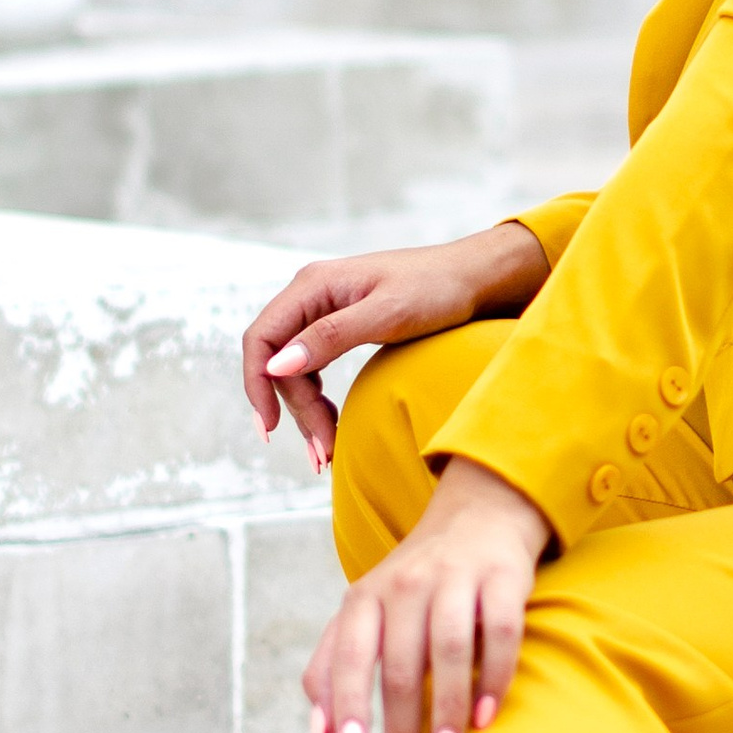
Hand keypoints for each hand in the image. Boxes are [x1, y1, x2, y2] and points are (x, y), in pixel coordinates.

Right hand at [242, 224, 549, 465]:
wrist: (475, 279)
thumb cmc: (438, 289)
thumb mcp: (388, 314)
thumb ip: (331, 337)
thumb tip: (278, 366)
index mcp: (314, 285)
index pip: (261, 339)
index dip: (257, 386)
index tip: (269, 429)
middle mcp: (312, 295)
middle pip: (279, 362)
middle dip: (295, 410)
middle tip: (321, 453)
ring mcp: (325, 310)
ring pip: (295, 370)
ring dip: (305, 411)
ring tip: (326, 451)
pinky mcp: (341, 326)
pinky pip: (314, 367)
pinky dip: (318, 399)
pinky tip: (331, 423)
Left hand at [305, 459, 551, 732]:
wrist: (478, 515)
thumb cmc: (414, 584)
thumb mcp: (363, 612)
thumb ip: (332, 668)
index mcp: (366, 596)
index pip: (349, 654)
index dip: (347, 701)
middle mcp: (406, 584)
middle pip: (400, 666)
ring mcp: (457, 578)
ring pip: (448, 649)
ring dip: (447, 710)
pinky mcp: (503, 577)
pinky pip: (500, 630)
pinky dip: (494, 676)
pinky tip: (487, 716)